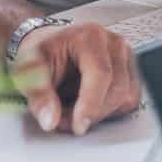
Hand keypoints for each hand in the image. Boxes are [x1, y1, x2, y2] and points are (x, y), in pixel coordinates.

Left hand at [14, 22, 140, 134]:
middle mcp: (114, 44)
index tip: (78, 125)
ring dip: (100, 114)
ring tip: (73, 111)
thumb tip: (50, 119)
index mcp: (90, 36)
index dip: (91, 104)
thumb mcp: (30, 70)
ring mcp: (126, 58)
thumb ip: (39, 95)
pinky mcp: (131, 73)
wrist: (52, 46)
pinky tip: (88, 106)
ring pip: (126, 98)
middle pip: (117, 89)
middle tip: (64, 120)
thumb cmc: (43, 53)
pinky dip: (109, 111)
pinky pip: (129, 102)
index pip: (101, 73)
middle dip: (92, 113)